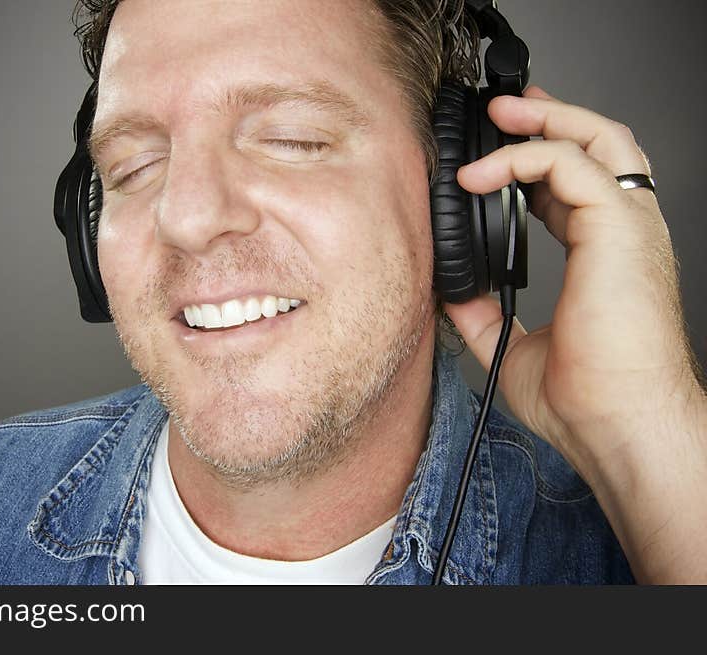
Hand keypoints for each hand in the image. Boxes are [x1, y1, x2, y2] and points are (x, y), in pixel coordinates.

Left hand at [444, 86, 706, 581]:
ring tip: (499, 114)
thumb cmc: (585, 398)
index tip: (494, 156)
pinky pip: (572, 166)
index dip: (537, 163)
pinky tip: (481, 174)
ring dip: (545, 120)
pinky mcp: (619, 227)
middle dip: (550, 120)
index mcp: (603, 257)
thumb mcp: (514, 347)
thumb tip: (452, 294)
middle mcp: (623, 233)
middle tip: (503, 111)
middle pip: (599, 148)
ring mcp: (628, 227)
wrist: (614, 424)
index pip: (576, 188)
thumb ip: (485, 315)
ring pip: (598, 140)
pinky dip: (524, 158)